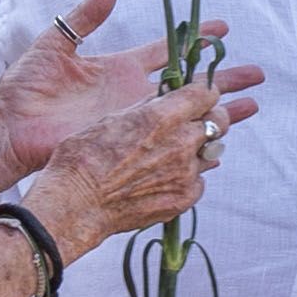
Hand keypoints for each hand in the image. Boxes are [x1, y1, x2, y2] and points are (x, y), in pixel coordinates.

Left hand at [0, 0, 233, 192]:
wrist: (11, 128)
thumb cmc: (25, 88)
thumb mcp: (55, 43)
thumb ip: (86, 15)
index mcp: (119, 67)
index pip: (167, 51)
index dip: (196, 40)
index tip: (224, 30)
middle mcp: (133, 94)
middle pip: (189, 84)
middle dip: (224, 79)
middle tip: (257, 75)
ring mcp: (133, 120)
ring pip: (187, 115)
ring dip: (220, 112)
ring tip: (253, 108)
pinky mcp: (127, 143)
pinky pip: (168, 142)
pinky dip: (196, 142)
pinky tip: (222, 143)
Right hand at [24, 73, 256, 258]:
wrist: (77, 204)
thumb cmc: (83, 158)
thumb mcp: (111, 119)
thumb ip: (145, 109)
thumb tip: (164, 99)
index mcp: (162, 116)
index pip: (205, 93)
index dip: (204, 92)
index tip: (200, 95)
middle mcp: (181, 142)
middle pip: (220, 121)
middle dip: (212, 117)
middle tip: (196, 121)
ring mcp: (185, 172)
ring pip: (211, 152)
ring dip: (198, 149)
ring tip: (172, 154)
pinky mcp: (184, 198)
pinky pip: (199, 181)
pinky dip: (188, 178)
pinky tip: (166, 178)